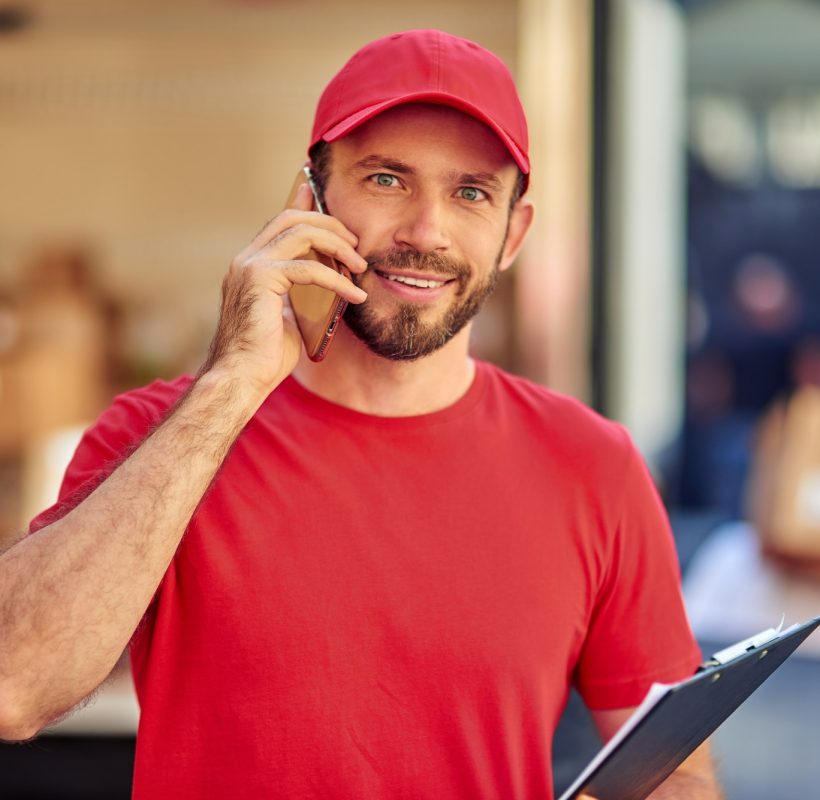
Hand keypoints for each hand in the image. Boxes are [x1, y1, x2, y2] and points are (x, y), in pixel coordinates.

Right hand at [200, 182, 367, 396]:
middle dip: (330, 224)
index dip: (306, 207)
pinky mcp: (260, 280)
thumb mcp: (288, 315)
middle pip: (292, 219)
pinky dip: (338, 280)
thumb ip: (299, 293)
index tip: (333, 205)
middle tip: (356, 243)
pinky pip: (309, 269)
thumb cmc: (265, 355)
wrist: (242, 377)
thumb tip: (326, 281)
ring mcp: (250, 266)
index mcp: (250, 265)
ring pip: (301, 233)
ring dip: (338, 245)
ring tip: (360, 266)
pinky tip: (355, 295)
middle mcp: (246, 259)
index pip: (280, 223)